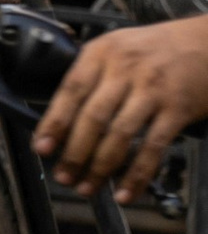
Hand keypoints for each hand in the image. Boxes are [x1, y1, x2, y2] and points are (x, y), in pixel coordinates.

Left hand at [34, 13, 207, 198]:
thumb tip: (62, 120)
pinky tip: (125, 191)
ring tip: (88, 187)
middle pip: (93, 116)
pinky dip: (137, 174)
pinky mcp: (177, 109)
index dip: (54, 123)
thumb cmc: (157, 48)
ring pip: (120, 134)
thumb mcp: (117, 46)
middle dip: (74, 153)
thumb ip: (92, 76)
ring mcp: (153, 89)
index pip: (71, 90)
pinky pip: (153, 147)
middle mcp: (125, 69)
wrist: (206, 43)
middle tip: (63, 176)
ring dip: (100, 167)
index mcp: (103, 53)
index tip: (41, 148)